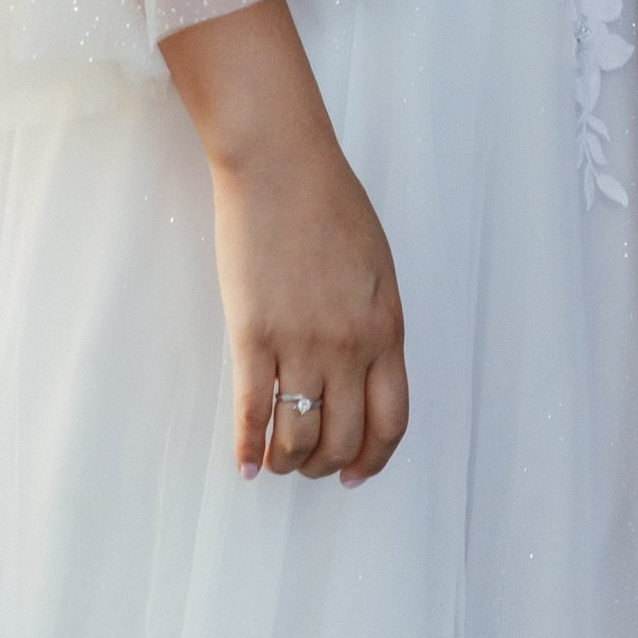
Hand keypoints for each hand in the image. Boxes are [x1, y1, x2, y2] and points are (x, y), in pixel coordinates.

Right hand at [161, 0, 408, 488]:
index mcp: (386, 327)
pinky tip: (246, 464)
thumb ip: (376, 322)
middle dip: (329, 465)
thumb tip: (368, 371)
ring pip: (299, 436)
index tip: (358, 473)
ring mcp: (301, 343)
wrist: (281, 164)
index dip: (374, 458)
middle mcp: (349, 345)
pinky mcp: (253, 335)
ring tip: (278, 464)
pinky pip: (253, 412)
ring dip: (289, 462)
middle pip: (344, 437)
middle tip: (313, 468)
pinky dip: (249, 448)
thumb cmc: (329, 204)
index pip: (391, 419)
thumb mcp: (376, 268)